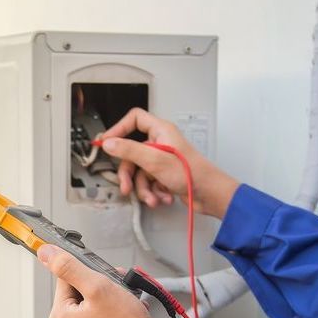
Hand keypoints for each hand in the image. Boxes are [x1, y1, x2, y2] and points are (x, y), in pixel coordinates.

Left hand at [38, 244, 170, 317]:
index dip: (88, 276)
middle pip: (78, 300)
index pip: (66, 282)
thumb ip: (69, 267)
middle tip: (119, 292)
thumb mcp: (98, 286)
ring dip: (107, 306)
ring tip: (125, 307)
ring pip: (89, 316)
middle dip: (99, 291)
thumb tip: (46, 253)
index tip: (104, 279)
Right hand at [101, 108, 238, 218]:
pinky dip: (154, 192)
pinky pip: (150, 182)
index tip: (107, 142)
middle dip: (130, 174)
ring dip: (144, 189)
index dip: (119, 129)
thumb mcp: (154, 160)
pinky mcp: (165, 175)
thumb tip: (109, 143)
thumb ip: (129, 150)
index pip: (135, 119)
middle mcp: (161, 143)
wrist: (209, 194)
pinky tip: (163, 197)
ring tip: (153, 197)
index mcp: (161, 131)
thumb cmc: (192, 173)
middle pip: (132, 153)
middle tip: (126, 186)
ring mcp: (163, 160)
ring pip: (140, 172)